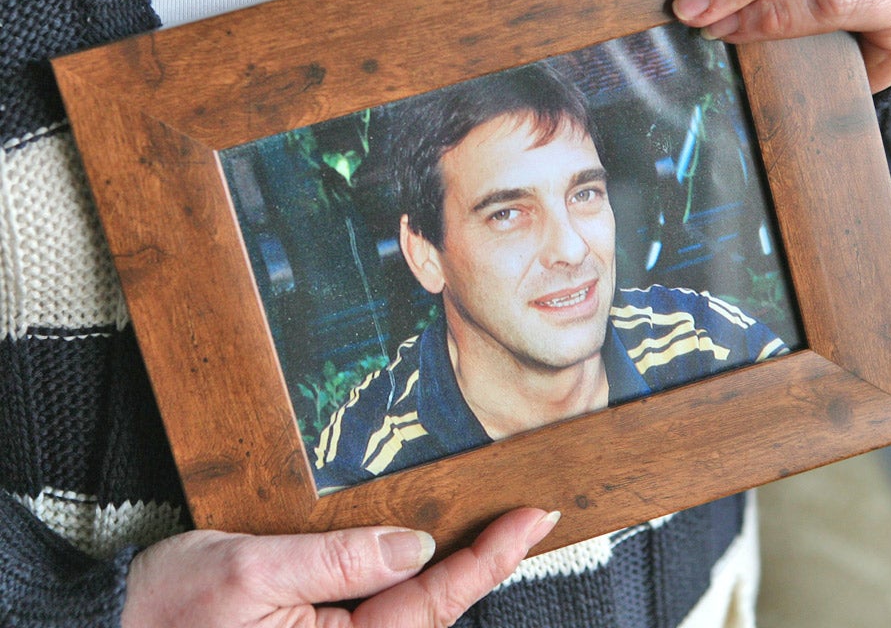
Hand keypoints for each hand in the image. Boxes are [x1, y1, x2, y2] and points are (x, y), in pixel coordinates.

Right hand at [121, 507, 558, 626]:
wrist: (113, 622)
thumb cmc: (169, 606)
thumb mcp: (251, 571)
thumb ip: (339, 559)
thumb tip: (417, 546)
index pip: (432, 604)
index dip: (489, 560)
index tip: (532, 518)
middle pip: (433, 614)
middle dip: (486, 568)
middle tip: (531, 519)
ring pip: (412, 614)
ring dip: (458, 575)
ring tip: (500, 533)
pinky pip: (382, 612)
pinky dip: (418, 583)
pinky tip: (434, 556)